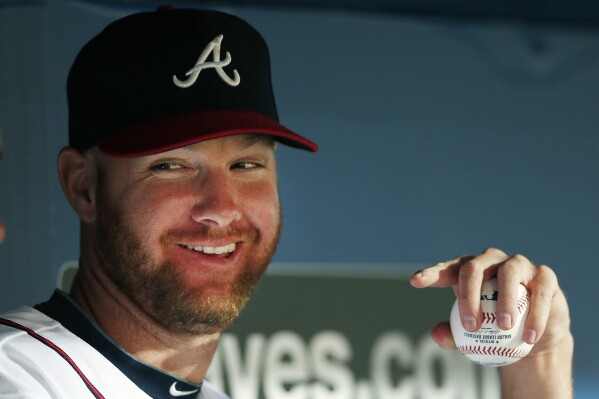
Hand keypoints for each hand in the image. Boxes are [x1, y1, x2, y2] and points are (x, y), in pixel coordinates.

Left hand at [410, 248, 570, 358]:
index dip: (431, 273)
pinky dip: (535, 313)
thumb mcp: (473, 335)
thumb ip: (453, 334)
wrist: (533, 334)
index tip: (415, 282)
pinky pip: (539, 291)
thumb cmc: (494, 330)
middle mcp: (490, 261)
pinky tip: (530, 336)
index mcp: (468, 271)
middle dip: (468, 294)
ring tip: (504, 327)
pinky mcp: (544, 276)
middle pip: (473, 268)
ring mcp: (518, 265)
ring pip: (508, 273)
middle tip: (471, 325)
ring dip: (505, 300)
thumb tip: (436, 335)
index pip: (447, 269)